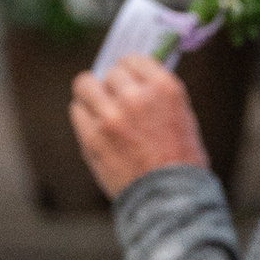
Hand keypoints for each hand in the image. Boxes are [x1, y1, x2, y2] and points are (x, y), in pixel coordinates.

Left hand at [71, 54, 211, 198]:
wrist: (169, 199)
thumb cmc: (181, 162)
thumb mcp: (182, 117)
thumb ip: (158, 95)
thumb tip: (135, 80)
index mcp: (164, 88)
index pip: (134, 59)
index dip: (129, 69)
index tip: (127, 76)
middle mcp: (136, 96)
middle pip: (110, 73)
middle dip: (113, 84)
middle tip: (115, 98)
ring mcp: (111, 116)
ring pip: (86, 85)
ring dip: (91, 93)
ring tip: (97, 105)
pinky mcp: (92, 136)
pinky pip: (77, 110)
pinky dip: (83, 114)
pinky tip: (93, 124)